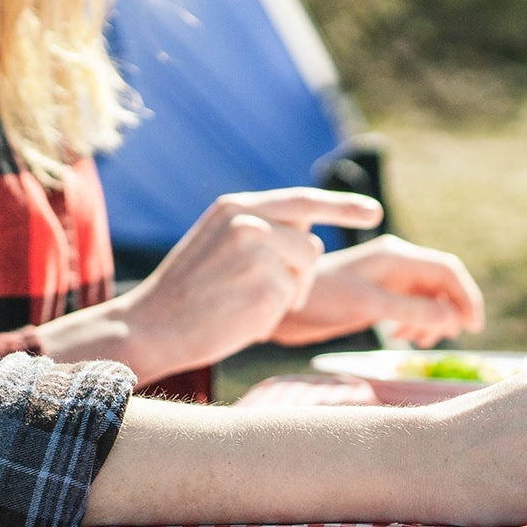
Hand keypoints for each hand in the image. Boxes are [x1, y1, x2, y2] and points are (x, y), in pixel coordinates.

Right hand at [33, 188, 382, 381]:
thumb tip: (309, 234)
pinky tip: (239, 317)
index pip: (303, 200)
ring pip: (305, 275)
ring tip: (245, 302)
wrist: (151, 326)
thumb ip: (259, 230)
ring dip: (287, 294)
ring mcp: (259, 253)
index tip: (375, 212)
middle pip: (309, 245)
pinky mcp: (266, 287)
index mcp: (236, 206)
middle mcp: (249, 222)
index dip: (343, 206)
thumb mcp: (219, 242)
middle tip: (261, 294)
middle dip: (298, 275)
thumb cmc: (187, 293)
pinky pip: (292, 303)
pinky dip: (272, 316)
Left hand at [274, 236, 485, 347]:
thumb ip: (412, 309)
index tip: (472, 328)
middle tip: (447, 338)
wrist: (279, 305)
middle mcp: (394, 263)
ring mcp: (385, 279)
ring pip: (428, 296)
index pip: (447, 270)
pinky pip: (411, 305)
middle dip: (451, 309)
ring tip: (418, 340)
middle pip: (442, 283)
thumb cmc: (318, 299)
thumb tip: (452, 318)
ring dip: (434, 318)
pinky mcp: (375, 295)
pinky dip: (417, 321)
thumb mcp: (367, 305)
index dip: (466, 296)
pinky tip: (402, 337)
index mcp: (395, 256)